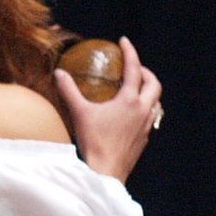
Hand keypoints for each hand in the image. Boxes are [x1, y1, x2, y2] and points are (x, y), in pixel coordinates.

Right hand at [54, 35, 164, 180]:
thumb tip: (59, 73)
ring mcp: (146, 126)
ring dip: (149, 92)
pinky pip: (151, 118)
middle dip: (146, 72)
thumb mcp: (79, 113)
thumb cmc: (94, 143)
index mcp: (129, 101)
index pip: (134, 69)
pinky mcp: (144, 139)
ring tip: (136, 90)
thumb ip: (69, 91)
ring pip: (156, 102)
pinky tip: (132, 115)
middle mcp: (142, 111)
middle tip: (134, 68)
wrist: (106, 173)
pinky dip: (146, 109)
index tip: (124, 42)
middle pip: (154, 84)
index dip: (130, 52)